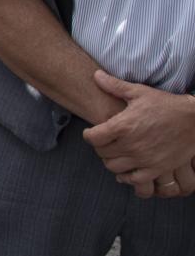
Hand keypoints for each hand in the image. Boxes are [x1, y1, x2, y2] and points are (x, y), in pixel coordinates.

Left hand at [84, 71, 194, 197]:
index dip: (89, 135)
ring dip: (111, 161)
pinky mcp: (157, 169)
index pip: (92, 138)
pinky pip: (133, 180)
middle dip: (100, 147)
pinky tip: (127, 169)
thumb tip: (95, 75)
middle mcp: (131, 145)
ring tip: (115, 153)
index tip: (92, 133)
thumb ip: (115, 86)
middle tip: (105, 142)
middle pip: (101, 153)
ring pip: (113, 168)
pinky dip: (127, 177)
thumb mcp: (140, 92)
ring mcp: (144, 159)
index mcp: (123, 126)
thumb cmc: (166, 105)